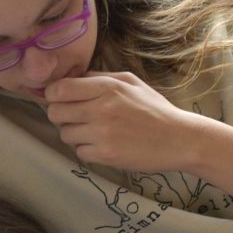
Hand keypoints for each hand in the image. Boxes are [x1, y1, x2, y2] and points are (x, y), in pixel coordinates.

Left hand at [45, 71, 207, 172]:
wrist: (179, 139)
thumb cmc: (154, 109)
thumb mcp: (130, 82)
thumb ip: (100, 77)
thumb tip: (72, 78)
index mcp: (107, 87)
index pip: (59, 89)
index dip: (54, 94)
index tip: (61, 99)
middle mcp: (101, 108)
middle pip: (56, 112)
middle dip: (61, 115)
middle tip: (76, 117)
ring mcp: (102, 133)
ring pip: (65, 134)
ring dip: (74, 134)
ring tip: (93, 132)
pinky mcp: (106, 155)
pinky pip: (79, 152)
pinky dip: (87, 150)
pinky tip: (102, 146)